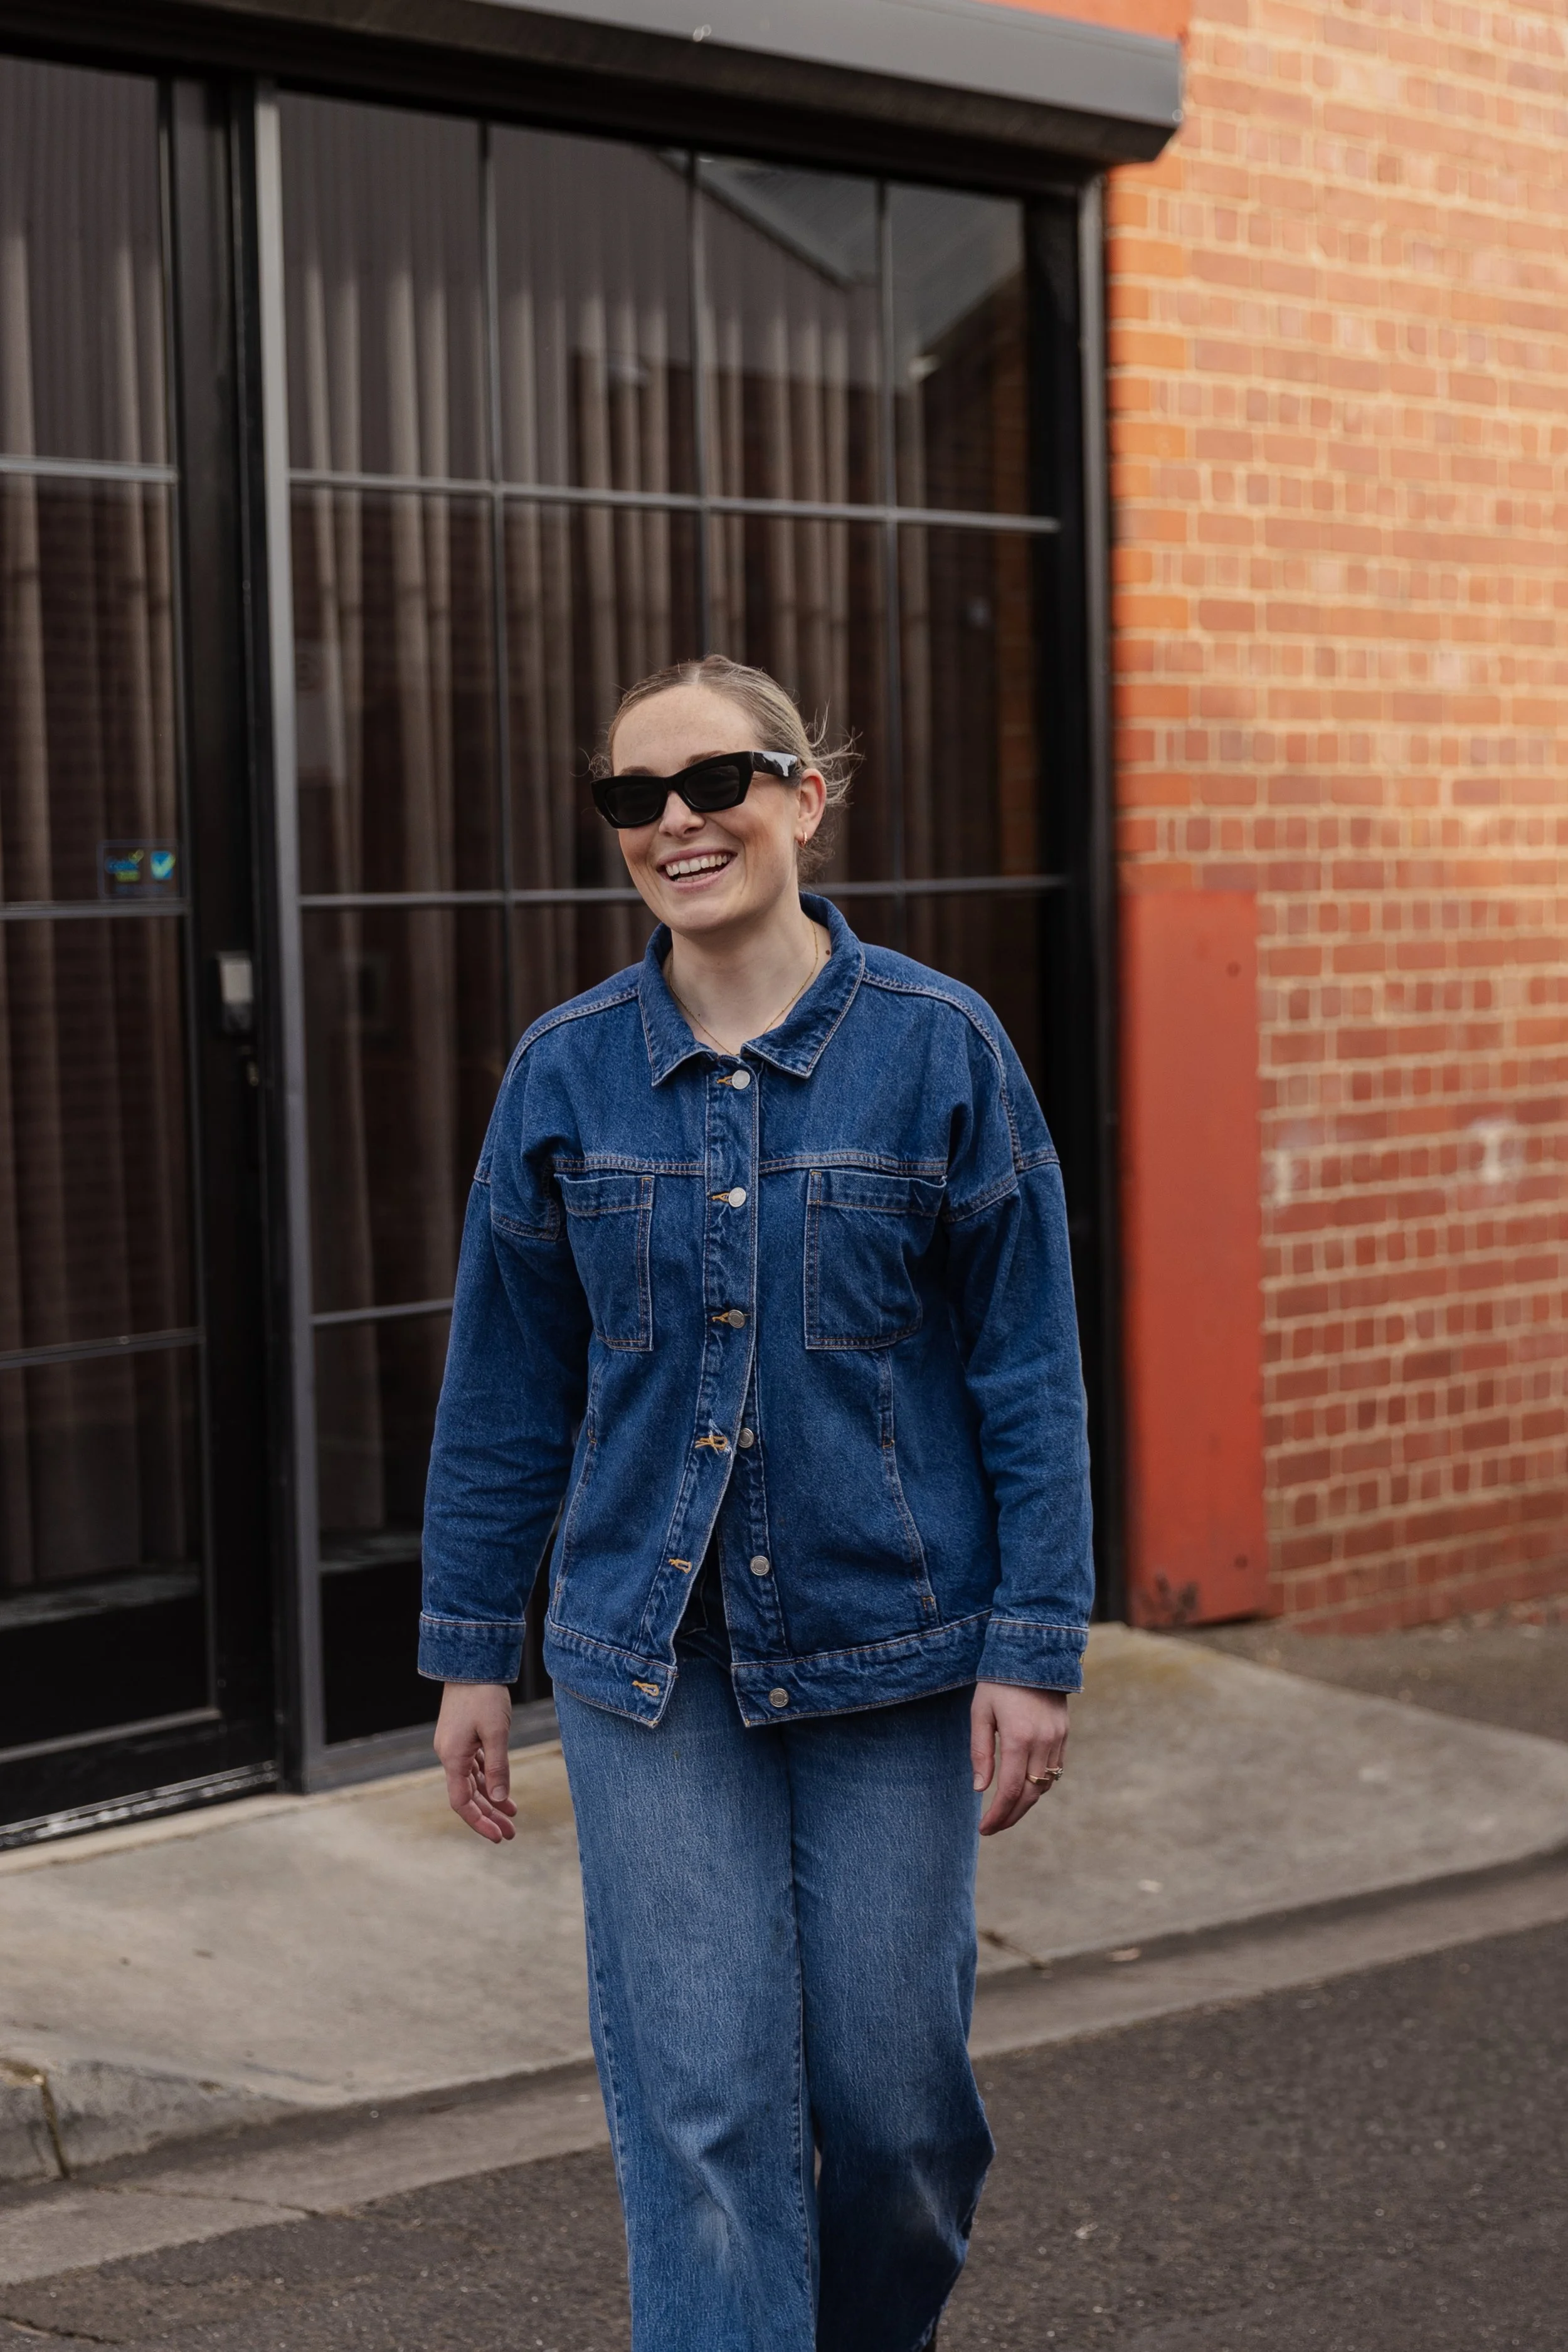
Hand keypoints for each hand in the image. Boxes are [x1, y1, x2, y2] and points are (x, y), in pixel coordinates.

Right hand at [434, 1681, 517, 1842]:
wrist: (471, 1662)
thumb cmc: (484, 1695)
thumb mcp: (496, 1732)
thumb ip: (498, 1767)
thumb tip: (500, 1800)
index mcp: (453, 1757)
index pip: (462, 1802)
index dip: (479, 1822)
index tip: (497, 1836)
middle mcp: (449, 1755)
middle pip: (468, 1796)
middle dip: (488, 1816)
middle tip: (510, 1835)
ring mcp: (455, 1746)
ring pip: (473, 1782)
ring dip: (491, 1800)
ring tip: (512, 1817)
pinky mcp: (463, 1737)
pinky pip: (476, 1767)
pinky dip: (490, 1780)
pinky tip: (504, 1792)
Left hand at [971, 1680, 1068, 1836]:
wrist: (1032, 1653)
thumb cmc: (998, 1682)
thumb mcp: (981, 1713)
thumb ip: (980, 1751)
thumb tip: (980, 1788)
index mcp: (1019, 1738)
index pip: (1010, 1790)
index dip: (997, 1815)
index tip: (984, 1828)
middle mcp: (1043, 1742)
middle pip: (1030, 1795)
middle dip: (1011, 1816)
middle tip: (993, 1827)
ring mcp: (1057, 1739)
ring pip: (1044, 1785)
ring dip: (1026, 1802)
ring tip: (1005, 1810)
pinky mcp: (1064, 1734)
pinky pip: (1055, 1770)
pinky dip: (1039, 1784)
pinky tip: (1024, 1787)